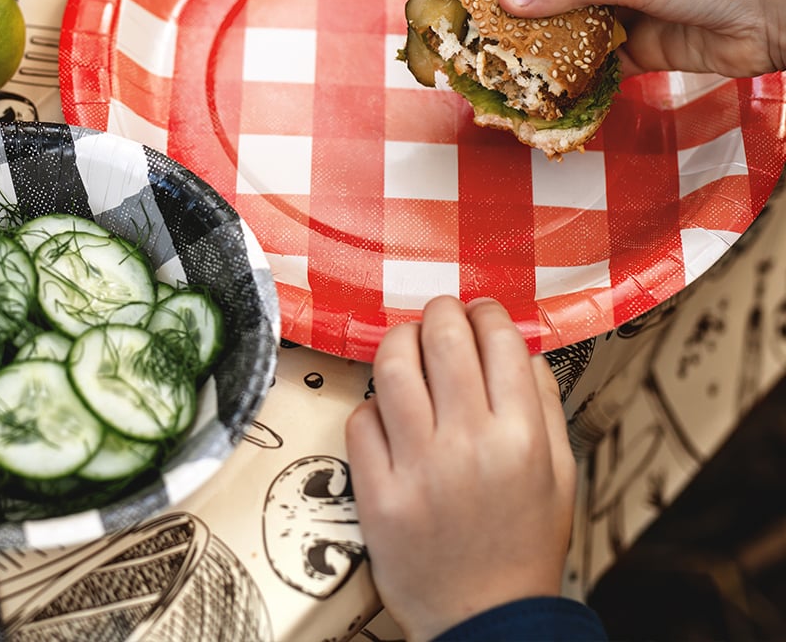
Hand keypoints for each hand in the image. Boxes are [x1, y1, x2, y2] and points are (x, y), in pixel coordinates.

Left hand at [345, 297, 574, 641]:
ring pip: (392, 366)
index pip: (499, 338)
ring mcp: (418, 468)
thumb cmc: (522, 545)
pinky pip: (361, 418)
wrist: (487, 621)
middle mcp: (470, 444)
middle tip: (438, 316)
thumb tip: (521, 346)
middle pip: (442, 337)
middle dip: (439, 311)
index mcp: (522, 437)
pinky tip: (388, 413)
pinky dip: (372, 405)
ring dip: (397, 342)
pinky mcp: (377, 493)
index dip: (486, 311)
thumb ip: (546, 405)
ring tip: (405, 346)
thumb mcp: (560, 475)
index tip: (480, 312)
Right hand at [495, 0, 785, 77]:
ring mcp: (622, 19)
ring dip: (539, 62)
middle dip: (510, 30)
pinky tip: (547, 102)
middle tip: (471, 59)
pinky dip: (573, 86)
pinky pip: (596, 72)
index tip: (456, 8)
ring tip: (499, 85)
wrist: (780, 11)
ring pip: (567, 42)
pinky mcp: (642, 54)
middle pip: (543, 6)